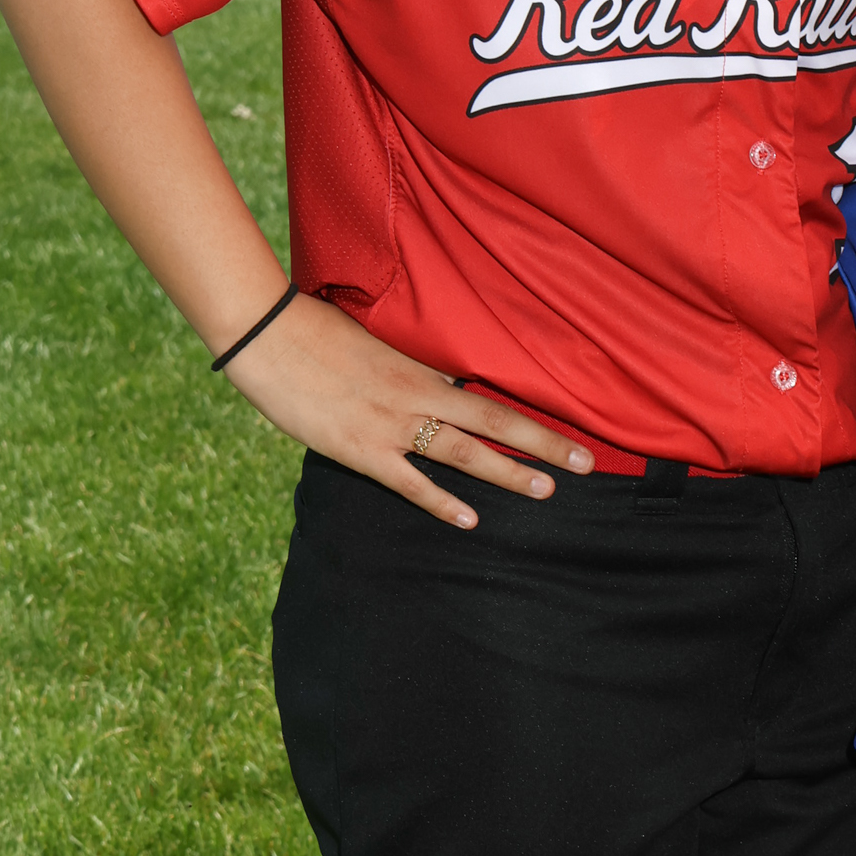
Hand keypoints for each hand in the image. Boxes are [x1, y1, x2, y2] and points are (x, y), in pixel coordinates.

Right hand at [220, 291, 592, 529]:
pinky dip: (441, 502)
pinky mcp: (360, 450)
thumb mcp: (374, 348)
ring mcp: (391, 426)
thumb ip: (408, 374)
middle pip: (494, 421)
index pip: (491, 396)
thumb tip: (438, 389)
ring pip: (463, 453)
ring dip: (506, 472)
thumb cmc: (316, 334)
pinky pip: (409, 482)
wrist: (269, 336)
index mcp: (422, 371)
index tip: (573, 430)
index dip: (534, 416)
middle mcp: (417, 398)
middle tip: (585, 463)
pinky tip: (470, 520)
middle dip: (542, 444)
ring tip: (546, 490)